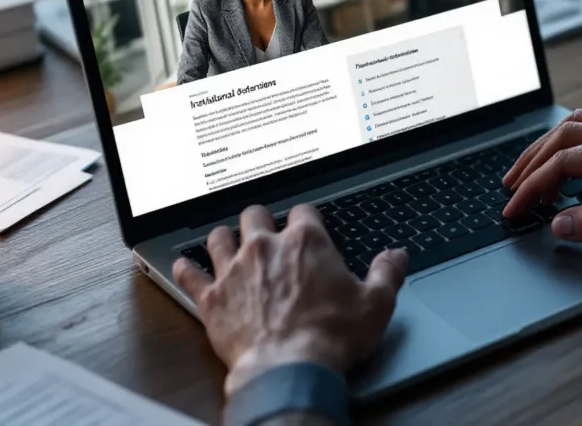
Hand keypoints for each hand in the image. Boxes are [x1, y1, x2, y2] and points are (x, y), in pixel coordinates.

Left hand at [172, 204, 407, 395]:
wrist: (289, 371)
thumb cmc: (330, 338)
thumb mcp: (375, 304)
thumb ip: (387, 273)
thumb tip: (397, 255)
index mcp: (307, 242)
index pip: (303, 211)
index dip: (306, 219)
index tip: (308, 228)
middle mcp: (266, 248)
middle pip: (254, 214)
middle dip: (261, 220)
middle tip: (266, 231)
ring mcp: (234, 271)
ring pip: (219, 236)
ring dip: (225, 238)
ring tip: (229, 243)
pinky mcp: (212, 299)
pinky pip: (189, 274)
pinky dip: (186, 269)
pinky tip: (184, 265)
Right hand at [502, 110, 581, 253]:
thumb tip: (560, 224)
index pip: (565, 162)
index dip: (533, 186)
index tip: (515, 206)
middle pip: (565, 134)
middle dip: (533, 160)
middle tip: (511, 186)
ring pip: (580, 124)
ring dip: (551, 146)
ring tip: (531, 171)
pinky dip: (574, 143)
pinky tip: (570, 162)